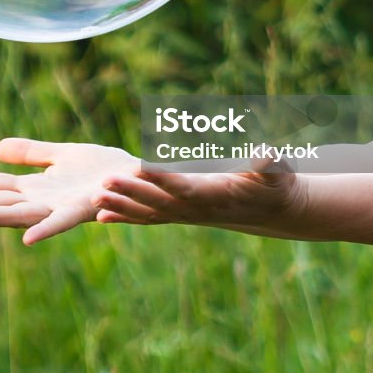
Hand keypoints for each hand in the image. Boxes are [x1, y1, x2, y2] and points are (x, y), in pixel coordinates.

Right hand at [0, 138, 138, 244]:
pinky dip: (45, 231)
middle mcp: (43, 204)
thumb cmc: (107, 170)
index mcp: (36, 190)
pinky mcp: (85, 211)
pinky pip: (63, 224)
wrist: (146, 180)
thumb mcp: (62, 155)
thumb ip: (32, 154)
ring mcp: (61, 211)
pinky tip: (27, 239)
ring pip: (19, 216)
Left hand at [93, 155, 307, 234]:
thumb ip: (269, 164)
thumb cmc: (275, 185)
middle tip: (103, 182)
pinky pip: (149, 219)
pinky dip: (126, 217)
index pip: (185, 186)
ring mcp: (186, 215)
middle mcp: (196, 209)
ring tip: (95, 197)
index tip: (141, 167)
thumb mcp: (277, 172)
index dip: (163, 179)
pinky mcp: (180, 215)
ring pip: (148, 212)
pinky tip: (101, 216)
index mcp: (215, 194)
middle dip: (131, 192)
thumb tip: (266, 153)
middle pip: (158, 201)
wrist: (273, 211)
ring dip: (121, 205)